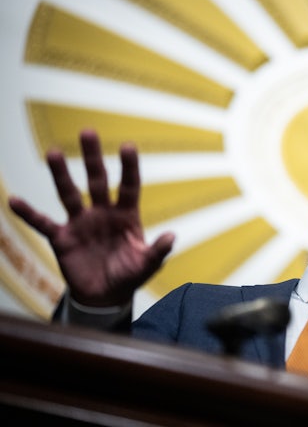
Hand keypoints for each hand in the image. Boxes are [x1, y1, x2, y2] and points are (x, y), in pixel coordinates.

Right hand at [8, 130, 173, 306]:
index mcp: (126, 215)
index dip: (128, 167)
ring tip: (54, 153)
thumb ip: (158, 251)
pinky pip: (42, 223)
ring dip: (61, 174)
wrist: (105, 296)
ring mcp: (81, 223)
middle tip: (88, 132)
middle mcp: (102, 213)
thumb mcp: (147, 265)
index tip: (127, 146)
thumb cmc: (129, 275)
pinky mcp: (62, 238)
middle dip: (93, 157)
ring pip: (69, 194)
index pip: (129, 186)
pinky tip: (14, 201)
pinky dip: (29, 213)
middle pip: (97, 180)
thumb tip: (172, 237)